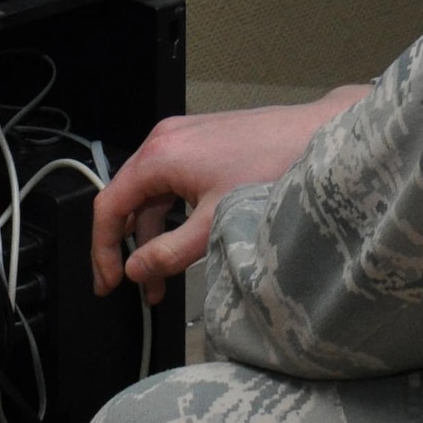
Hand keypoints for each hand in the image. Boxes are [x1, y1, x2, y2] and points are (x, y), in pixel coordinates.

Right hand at [92, 86, 369, 306]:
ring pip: (154, 194)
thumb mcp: (216, 221)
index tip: (109, 284)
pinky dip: (175, 215)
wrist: (319, 135)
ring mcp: (185, 137)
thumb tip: (136, 271)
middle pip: (128, 200)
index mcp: (160, 154)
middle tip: (139, 288)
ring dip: (155, 235)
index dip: (102, 250)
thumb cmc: (273, 168)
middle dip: (130, 247)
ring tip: (166, 278)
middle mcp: (165, 139)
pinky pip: (174, 182)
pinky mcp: (205, 141)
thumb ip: (170, 251)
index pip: (109, 206)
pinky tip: (186, 243)